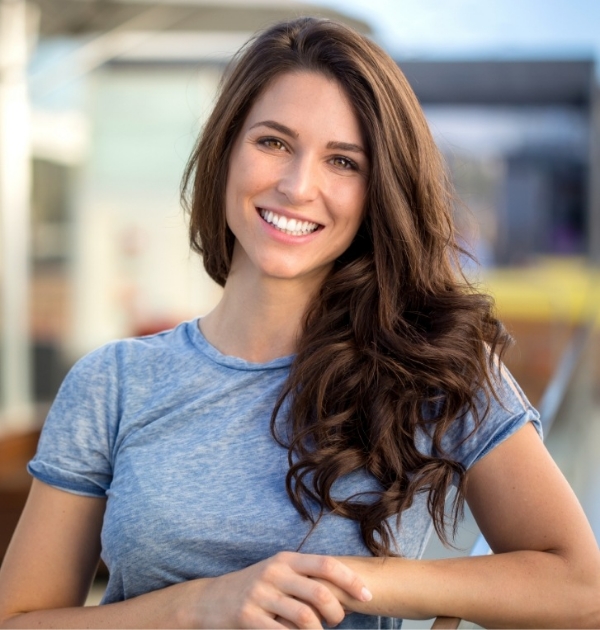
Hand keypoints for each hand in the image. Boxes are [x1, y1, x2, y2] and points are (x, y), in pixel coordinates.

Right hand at [190, 551, 371, 628]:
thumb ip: (304, 576)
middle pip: (319, 592)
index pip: (326, 565)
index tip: (368, 596)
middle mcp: (275, 573)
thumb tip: (344, 589)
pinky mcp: (248, 616)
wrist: (210, 600)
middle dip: (337, 612)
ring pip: (305, 617)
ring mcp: (260, 595)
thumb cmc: (254, 588)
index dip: (351, 580)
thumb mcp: (277, 573)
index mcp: (286, 560)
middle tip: (337, 622)